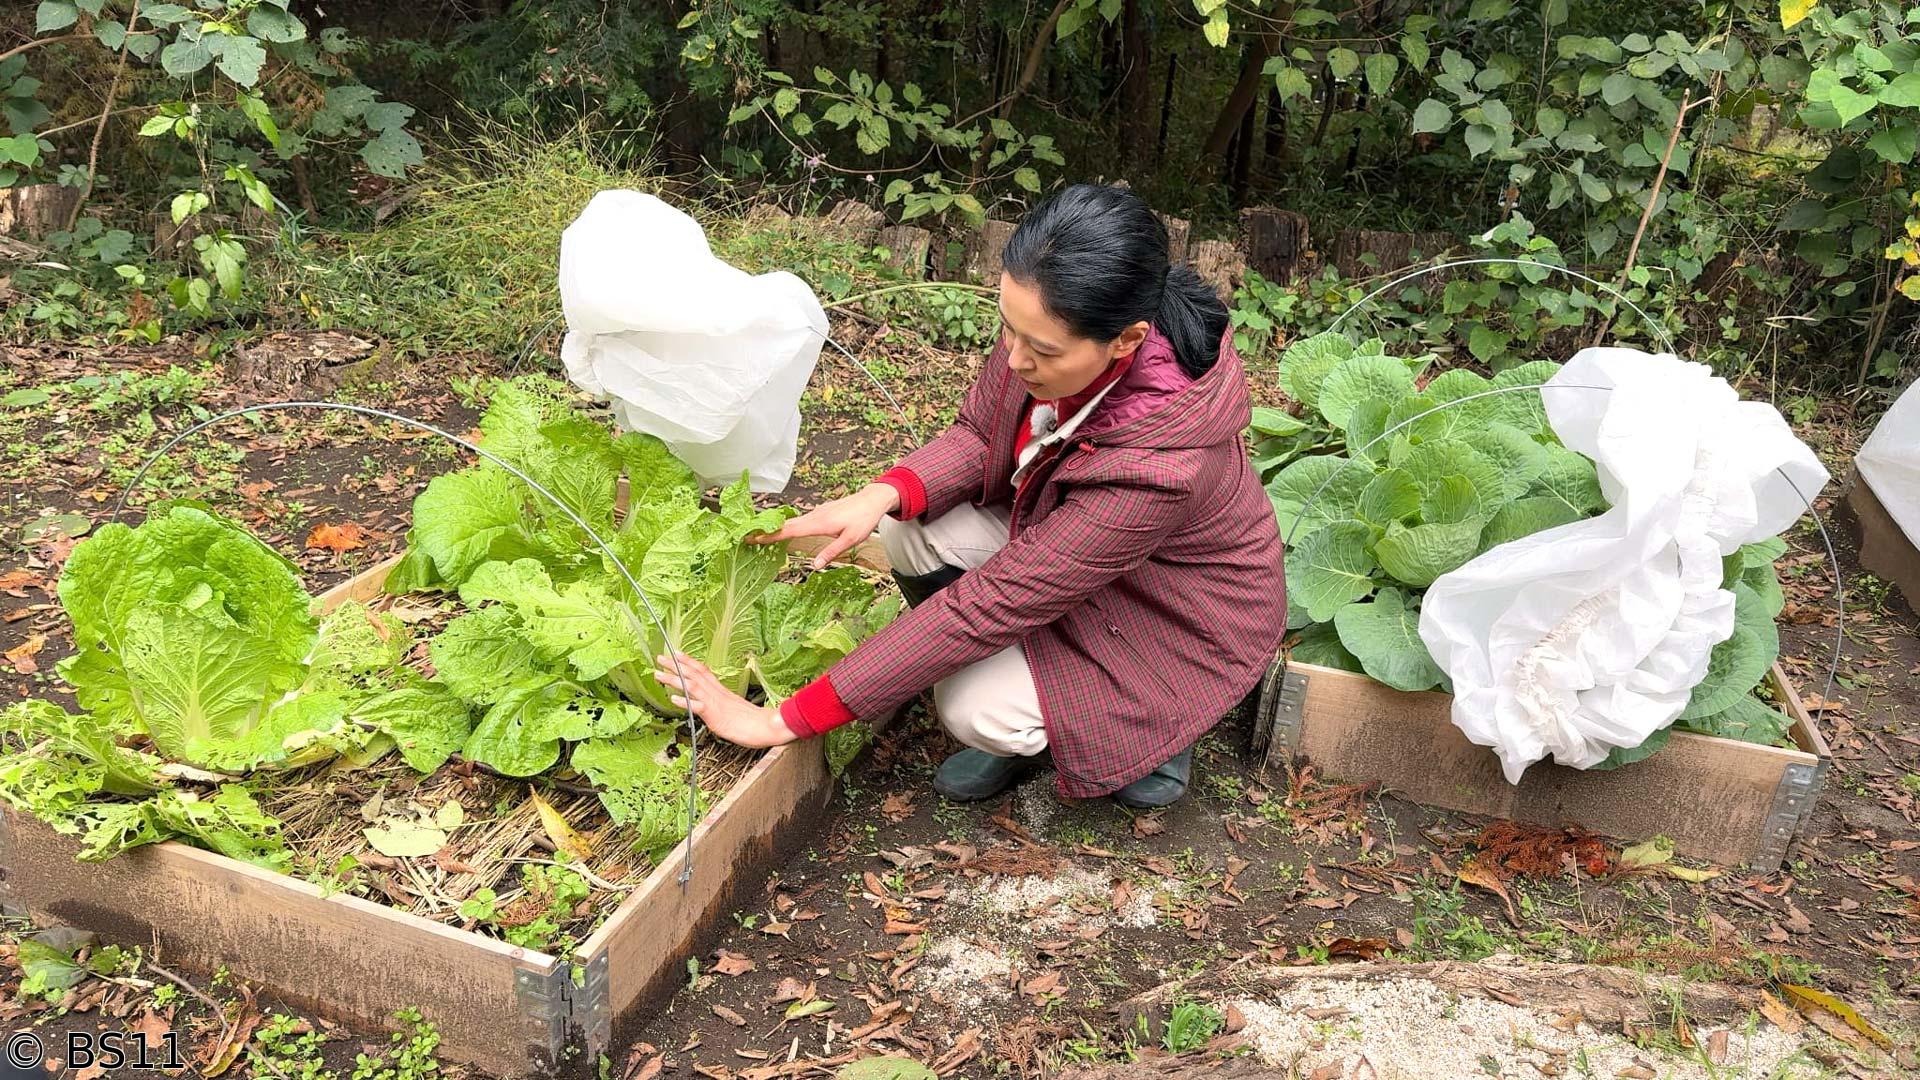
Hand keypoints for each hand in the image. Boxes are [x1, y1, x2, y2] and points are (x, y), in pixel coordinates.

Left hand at [652, 652, 796, 747]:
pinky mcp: (717, 717)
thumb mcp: (735, 709)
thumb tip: (714, 705)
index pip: (703, 671)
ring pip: (693, 687)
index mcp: (722, 691)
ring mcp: (716, 704)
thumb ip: (724, 704)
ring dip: (674, 679)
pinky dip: (686, 702)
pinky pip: (699, 707)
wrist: (768, 728)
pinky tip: (674, 699)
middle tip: (659, 657)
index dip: (689, 662)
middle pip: (694, 674)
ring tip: (659, 674)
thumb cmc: (754, 722)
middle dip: (676, 665)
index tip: (676, 653)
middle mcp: (717, 694)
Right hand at [747, 482, 898, 569]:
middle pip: (785, 525)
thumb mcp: (850, 540)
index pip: (789, 531)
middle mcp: (814, 516)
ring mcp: (816, 512)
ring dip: (775, 528)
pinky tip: (784, 531)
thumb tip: (814, 567)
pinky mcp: (820, 512)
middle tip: (747, 537)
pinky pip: (800, 519)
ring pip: (792, 522)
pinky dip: (788, 525)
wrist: (872, 499)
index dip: (770, 536)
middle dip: (765, 531)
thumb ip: (831, 553)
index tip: (752, 538)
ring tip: (760, 535)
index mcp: (818, 524)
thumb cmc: (863, 520)